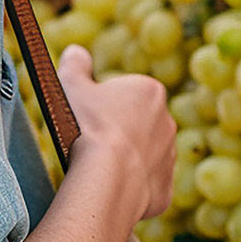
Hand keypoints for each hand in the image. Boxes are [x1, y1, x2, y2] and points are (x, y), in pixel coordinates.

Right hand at [56, 45, 174, 220]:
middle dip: (116, 131)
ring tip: (98, 169)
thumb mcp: (71, 87)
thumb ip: (74, 66)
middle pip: (136, 124)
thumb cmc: (88, 128)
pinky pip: (145, 185)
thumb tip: (75, 51)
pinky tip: (110, 189)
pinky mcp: (165, 190)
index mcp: (150, 91)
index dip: (102, 105)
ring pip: (143, 155)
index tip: (86, 118)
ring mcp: (169, 157)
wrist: (107, 179)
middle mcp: (168, 122)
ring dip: (124, 160)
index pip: (125, 93)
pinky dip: (130, 188)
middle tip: (88, 143)